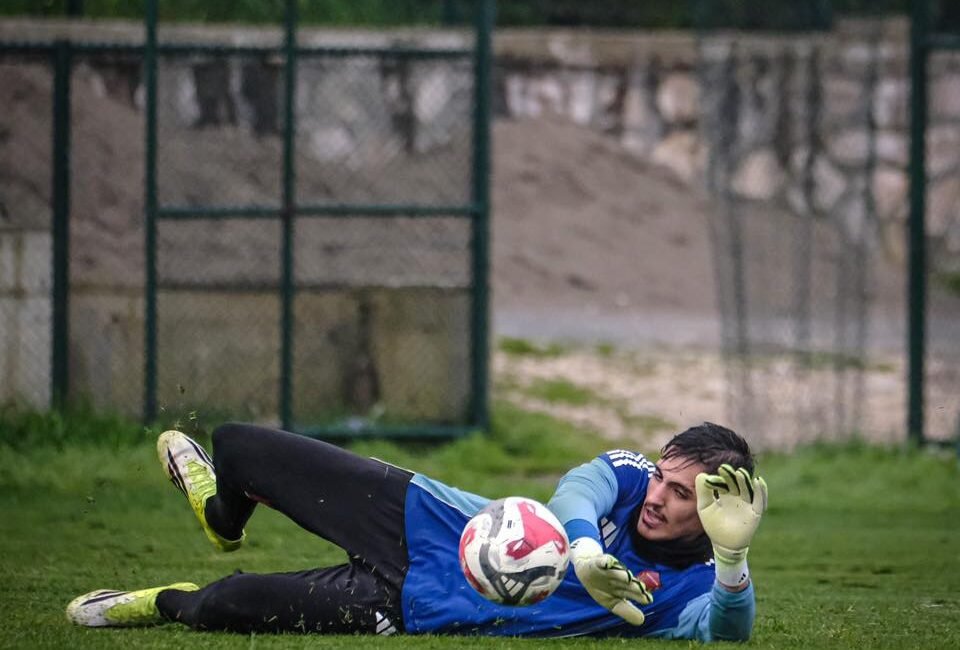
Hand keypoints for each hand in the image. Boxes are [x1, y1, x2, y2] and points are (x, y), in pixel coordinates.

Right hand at [570, 537, 651, 624]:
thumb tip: (641, 620)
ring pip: (616, 572)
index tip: (648, 600)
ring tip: (627, 577)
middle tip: (642, 589)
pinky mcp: (600, 562)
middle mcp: (618, 581)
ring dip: (621, 574)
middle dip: (634, 586)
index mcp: (622, 591)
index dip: (639, 597)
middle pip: (627, 583)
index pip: (632, 594)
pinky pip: (602, 561)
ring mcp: (609, 571)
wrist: (587, 571)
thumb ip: (626, 611)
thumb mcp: (611, 603)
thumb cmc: (602, 589)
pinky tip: (607, 563)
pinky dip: (605, 562)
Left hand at [696, 464, 767, 585]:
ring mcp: (747, 504)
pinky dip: (760, 491)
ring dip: (744, 481)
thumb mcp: (704, 507)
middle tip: (723, 469)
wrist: (723, 544)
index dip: (719, 478)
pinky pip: (759, 501)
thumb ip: (703, 492)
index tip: (712, 476)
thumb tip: (702, 475)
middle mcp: (737, 497)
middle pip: (736, 483)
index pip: (724, 482)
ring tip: (739, 473)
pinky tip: (758, 481)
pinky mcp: (755, 513)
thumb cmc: (713, 525)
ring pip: (747, 489)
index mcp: (726, 494)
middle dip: (731, 476)